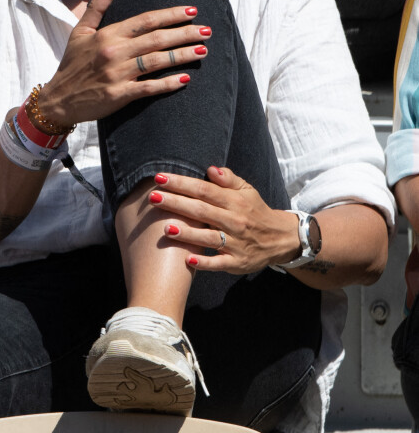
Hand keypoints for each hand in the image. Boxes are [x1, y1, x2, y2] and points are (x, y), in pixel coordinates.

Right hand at [38, 0, 210, 125]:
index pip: (146, 20)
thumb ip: (97, 6)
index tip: (192, 10)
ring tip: (203, 51)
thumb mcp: (80, 31)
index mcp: (108, 34)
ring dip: (182, 55)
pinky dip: (167, 84)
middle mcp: (114, 51)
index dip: (171, 14)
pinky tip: (185, 80)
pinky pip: (148, 88)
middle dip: (185, 33)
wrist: (58, 99)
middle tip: (207, 30)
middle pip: (157, 39)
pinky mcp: (118, 95)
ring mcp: (117, 74)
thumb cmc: (72, 64)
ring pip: (156, 61)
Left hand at [149, 166, 299, 272]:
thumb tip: (210, 169)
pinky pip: (219, 263)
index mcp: (234, 201)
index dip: (182, 183)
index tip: (160, 178)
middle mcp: (234, 221)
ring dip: (187, 233)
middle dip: (176, 203)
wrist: (280, 238)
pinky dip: (204, 263)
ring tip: (165, 228)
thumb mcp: (247, 190)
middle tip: (152, 197)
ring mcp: (235, 243)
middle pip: (201, 211)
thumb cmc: (255, 211)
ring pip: (208, 237)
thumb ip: (228, 179)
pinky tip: (187, 259)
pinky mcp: (237, 262)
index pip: (204, 189)